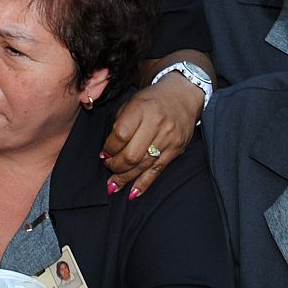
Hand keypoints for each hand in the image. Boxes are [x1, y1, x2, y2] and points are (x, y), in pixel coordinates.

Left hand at [101, 73, 200, 196]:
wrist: (184, 95)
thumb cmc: (153, 99)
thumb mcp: (133, 102)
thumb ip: (120, 123)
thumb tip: (108, 151)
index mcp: (141, 108)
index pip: (120, 135)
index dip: (109, 149)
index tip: (104, 154)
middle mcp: (156, 123)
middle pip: (131, 155)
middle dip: (115, 166)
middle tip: (109, 167)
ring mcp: (168, 138)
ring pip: (143, 165)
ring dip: (125, 178)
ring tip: (113, 185)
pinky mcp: (176, 149)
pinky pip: (157, 171)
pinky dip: (143, 184)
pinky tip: (132, 192)